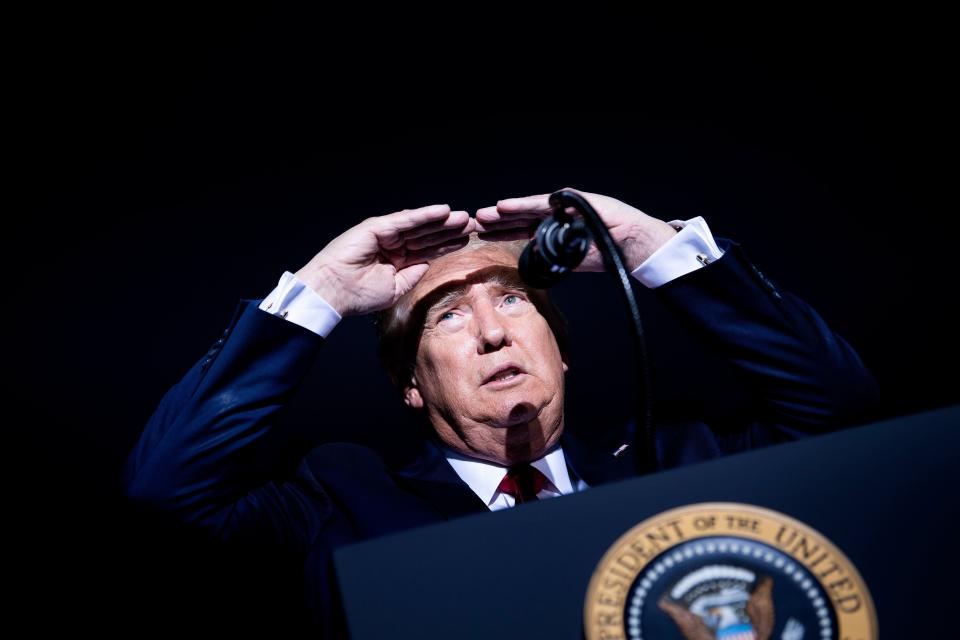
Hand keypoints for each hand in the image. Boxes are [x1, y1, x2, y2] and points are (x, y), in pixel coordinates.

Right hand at [294, 205, 474, 315]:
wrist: (334, 293)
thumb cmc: (359, 295)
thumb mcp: (395, 288)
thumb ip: (413, 274)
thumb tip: (428, 263)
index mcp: (397, 260)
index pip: (427, 249)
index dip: (447, 244)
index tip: (467, 240)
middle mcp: (392, 244)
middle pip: (427, 235)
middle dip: (449, 230)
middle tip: (472, 224)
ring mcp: (385, 233)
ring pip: (420, 226)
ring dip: (442, 221)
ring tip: (464, 217)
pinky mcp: (378, 227)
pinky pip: (406, 220)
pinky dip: (425, 215)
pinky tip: (443, 211)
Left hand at [474, 187, 677, 271]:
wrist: (628, 242)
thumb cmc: (601, 251)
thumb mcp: (567, 258)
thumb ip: (547, 256)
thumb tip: (527, 263)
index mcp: (548, 231)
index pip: (518, 230)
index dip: (498, 232)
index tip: (477, 235)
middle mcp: (551, 216)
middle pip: (516, 218)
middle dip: (494, 221)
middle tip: (472, 222)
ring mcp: (559, 207)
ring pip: (524, 209)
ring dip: (503, 212)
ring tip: (483, 214)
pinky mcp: (569, 201)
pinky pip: (541, 204)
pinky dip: (522, 205)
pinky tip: (504, 205)